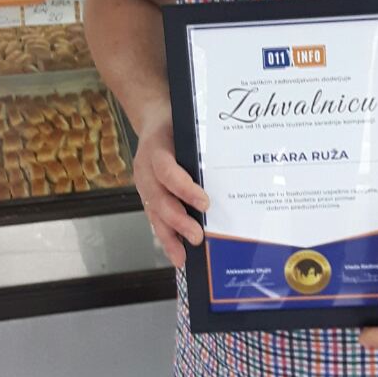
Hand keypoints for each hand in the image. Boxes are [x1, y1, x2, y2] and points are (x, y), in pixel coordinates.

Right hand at [133, 110, 207, 267]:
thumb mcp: (187, 123)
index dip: (184, 188)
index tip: (204, 203)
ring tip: (181, 257)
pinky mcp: (148, 196)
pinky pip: (154, 218)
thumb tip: (233, 162)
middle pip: (158, 198)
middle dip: (177, 220)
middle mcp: (145, 169)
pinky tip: (177, 253)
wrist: (153, 119)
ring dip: (168, 237)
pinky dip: (166, 237)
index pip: (167, 170)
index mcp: (155, 148)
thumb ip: (200, 143)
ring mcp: (144, 185)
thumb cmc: (176, 122)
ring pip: (153, 213)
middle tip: (197, 236)